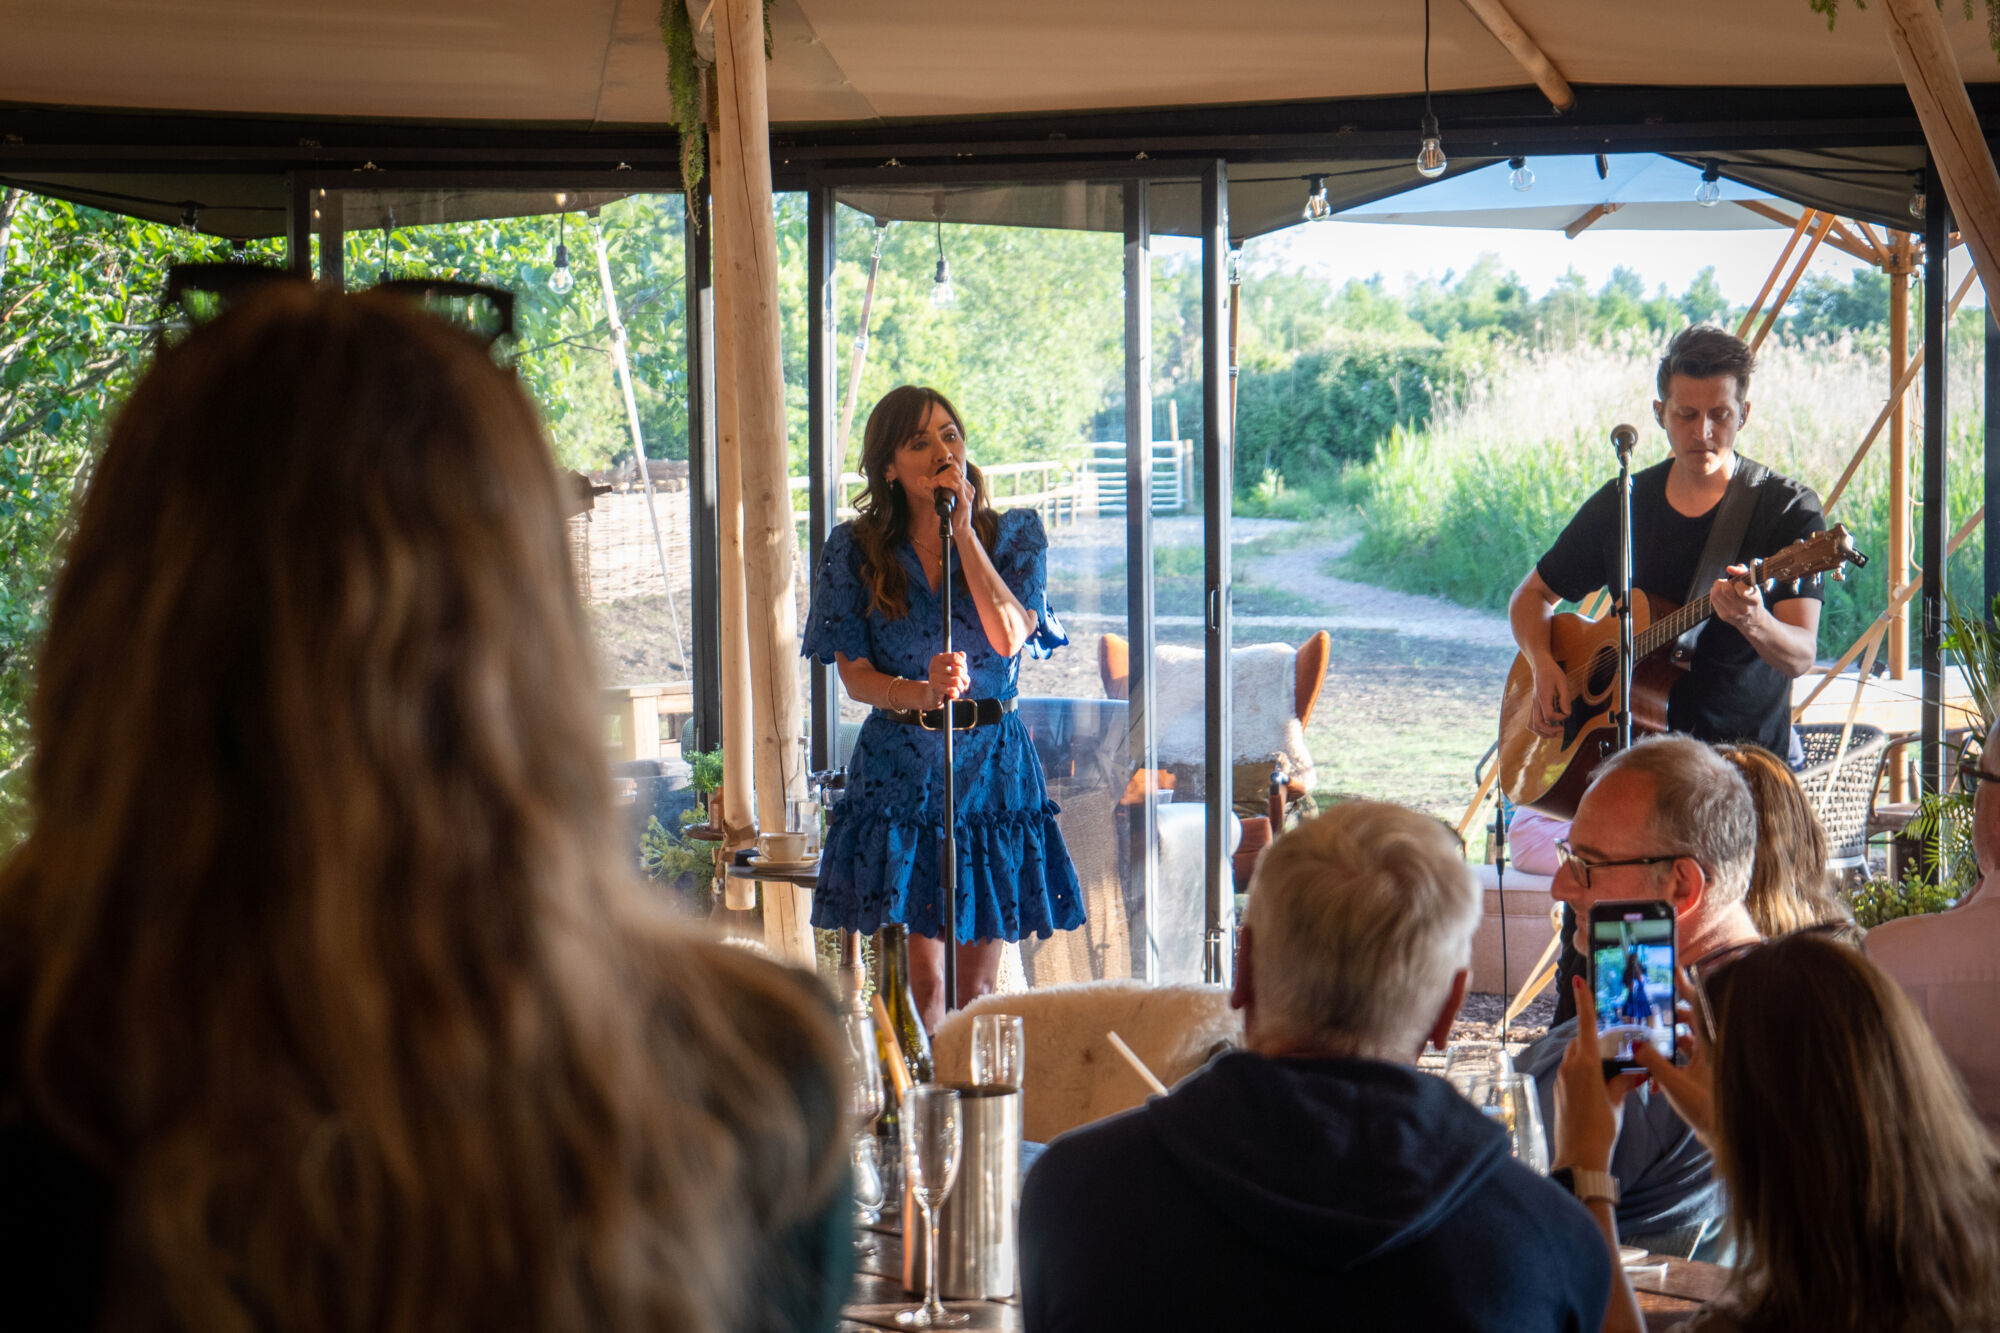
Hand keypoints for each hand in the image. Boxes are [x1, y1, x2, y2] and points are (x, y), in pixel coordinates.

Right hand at [926, 651, 969, 702]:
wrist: (933, 695)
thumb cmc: (946, 681)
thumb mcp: (954, 669)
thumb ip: (959, 661)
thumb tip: (962, 654)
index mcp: (938, 658)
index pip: (954, 657)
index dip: (963, 664)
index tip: (964, 671)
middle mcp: (934, 666)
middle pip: (958, 670)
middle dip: (965, 678)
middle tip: (964, 683)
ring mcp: (933, 676)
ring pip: (957, 681)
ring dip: (961, 687)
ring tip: (959, 689)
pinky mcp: (934, 687)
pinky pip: (952, 689)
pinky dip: (956, 693)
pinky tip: (953, 694)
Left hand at [934, 460, 975, 537]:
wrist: (958, 529)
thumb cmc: (951, 514)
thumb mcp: (939, 498)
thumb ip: (930, 488)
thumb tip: (919, 479)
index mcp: (965, 485)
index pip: (955, 470)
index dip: (942, 471)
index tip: (932, 480)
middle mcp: (968, 488)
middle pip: (955, 472)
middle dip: (940, 475)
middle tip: (930, 483)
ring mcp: (968, 494)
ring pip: (956, 477)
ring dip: (942, 479)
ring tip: (933, 484)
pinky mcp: (965, 502)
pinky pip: (958, 487)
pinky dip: (948, 483)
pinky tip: (940, 483)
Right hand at [1527, 653, 1573, 738]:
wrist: (1540, 666)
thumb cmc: (1552, 673)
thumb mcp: (1562, 682)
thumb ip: (1565, 698)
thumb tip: (1567, 713)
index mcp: (1543, 697)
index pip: (1549, 716)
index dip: (1560, 718)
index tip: (1566, 713)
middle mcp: (1535, 703)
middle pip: (1538, 724)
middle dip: (1550, 731)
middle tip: (1561, 730)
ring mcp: (1533, 705)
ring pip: (1532, 725)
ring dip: (1543, 733)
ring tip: (1554, 732)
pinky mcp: (1533, 706)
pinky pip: (1531, 722)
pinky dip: (1538, 728)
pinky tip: (1548, 727)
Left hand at [1553, 976, 1644, 1173]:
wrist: (1578, 1157)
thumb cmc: (1602, 1130)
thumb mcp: (1618, 1102)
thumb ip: (1623, 1082)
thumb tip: (1634, 1073)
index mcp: (1586, 1064)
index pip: (1586, 1025)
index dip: (1585, 1002)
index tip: (1579, 982)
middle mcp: (1570, 1066)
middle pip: (1581, 1040)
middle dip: (1595, 1038)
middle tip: (1615, 1045)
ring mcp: (1561, 1078)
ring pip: (1575, 1055)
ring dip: (1590, 1055)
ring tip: (1610, 1069)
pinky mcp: (1558, 1090)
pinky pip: (1571, 1070)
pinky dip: (1584, 1070)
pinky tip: (1599, 1084)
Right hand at [1632, 983, 1715, 1146]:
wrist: (1725, 1138)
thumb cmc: (1707, 1111)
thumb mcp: (1674, 1084)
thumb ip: (1653, 1062)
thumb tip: (1635, 1042)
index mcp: (1710, 1046)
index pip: (1698, 1007)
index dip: (1686, 988)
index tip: (1674, 971)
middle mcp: (1711, 1050)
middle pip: (1690, 1021)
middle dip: (1669, 1015)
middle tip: (1649, 1011)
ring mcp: (1707, 1064)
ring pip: (1685, 1041)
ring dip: (1666, 1040)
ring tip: (1645, 1041)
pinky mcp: (1702, 1076)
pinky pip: (1684, 1059)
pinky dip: (1669, 1061)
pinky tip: (1653, 1077)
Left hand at [1709, 565, 1764, 632]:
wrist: (1753, 620)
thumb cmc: (1753, 598)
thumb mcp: (1754, 584)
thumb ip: (1743, 572)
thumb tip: (1729, 568)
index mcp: (1754, 601)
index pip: (1741, 589)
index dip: (1738, 583)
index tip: (1740, 584)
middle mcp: (1743, 609)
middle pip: (1725, 590)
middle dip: (1725, 582)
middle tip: (1728, 583)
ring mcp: (1732, 613)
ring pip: (1716, 593)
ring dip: (1718, 586)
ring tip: (1724, 586)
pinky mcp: (1723, 616)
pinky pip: (1713, 599)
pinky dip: (1714, 592)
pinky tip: (1721, 593)